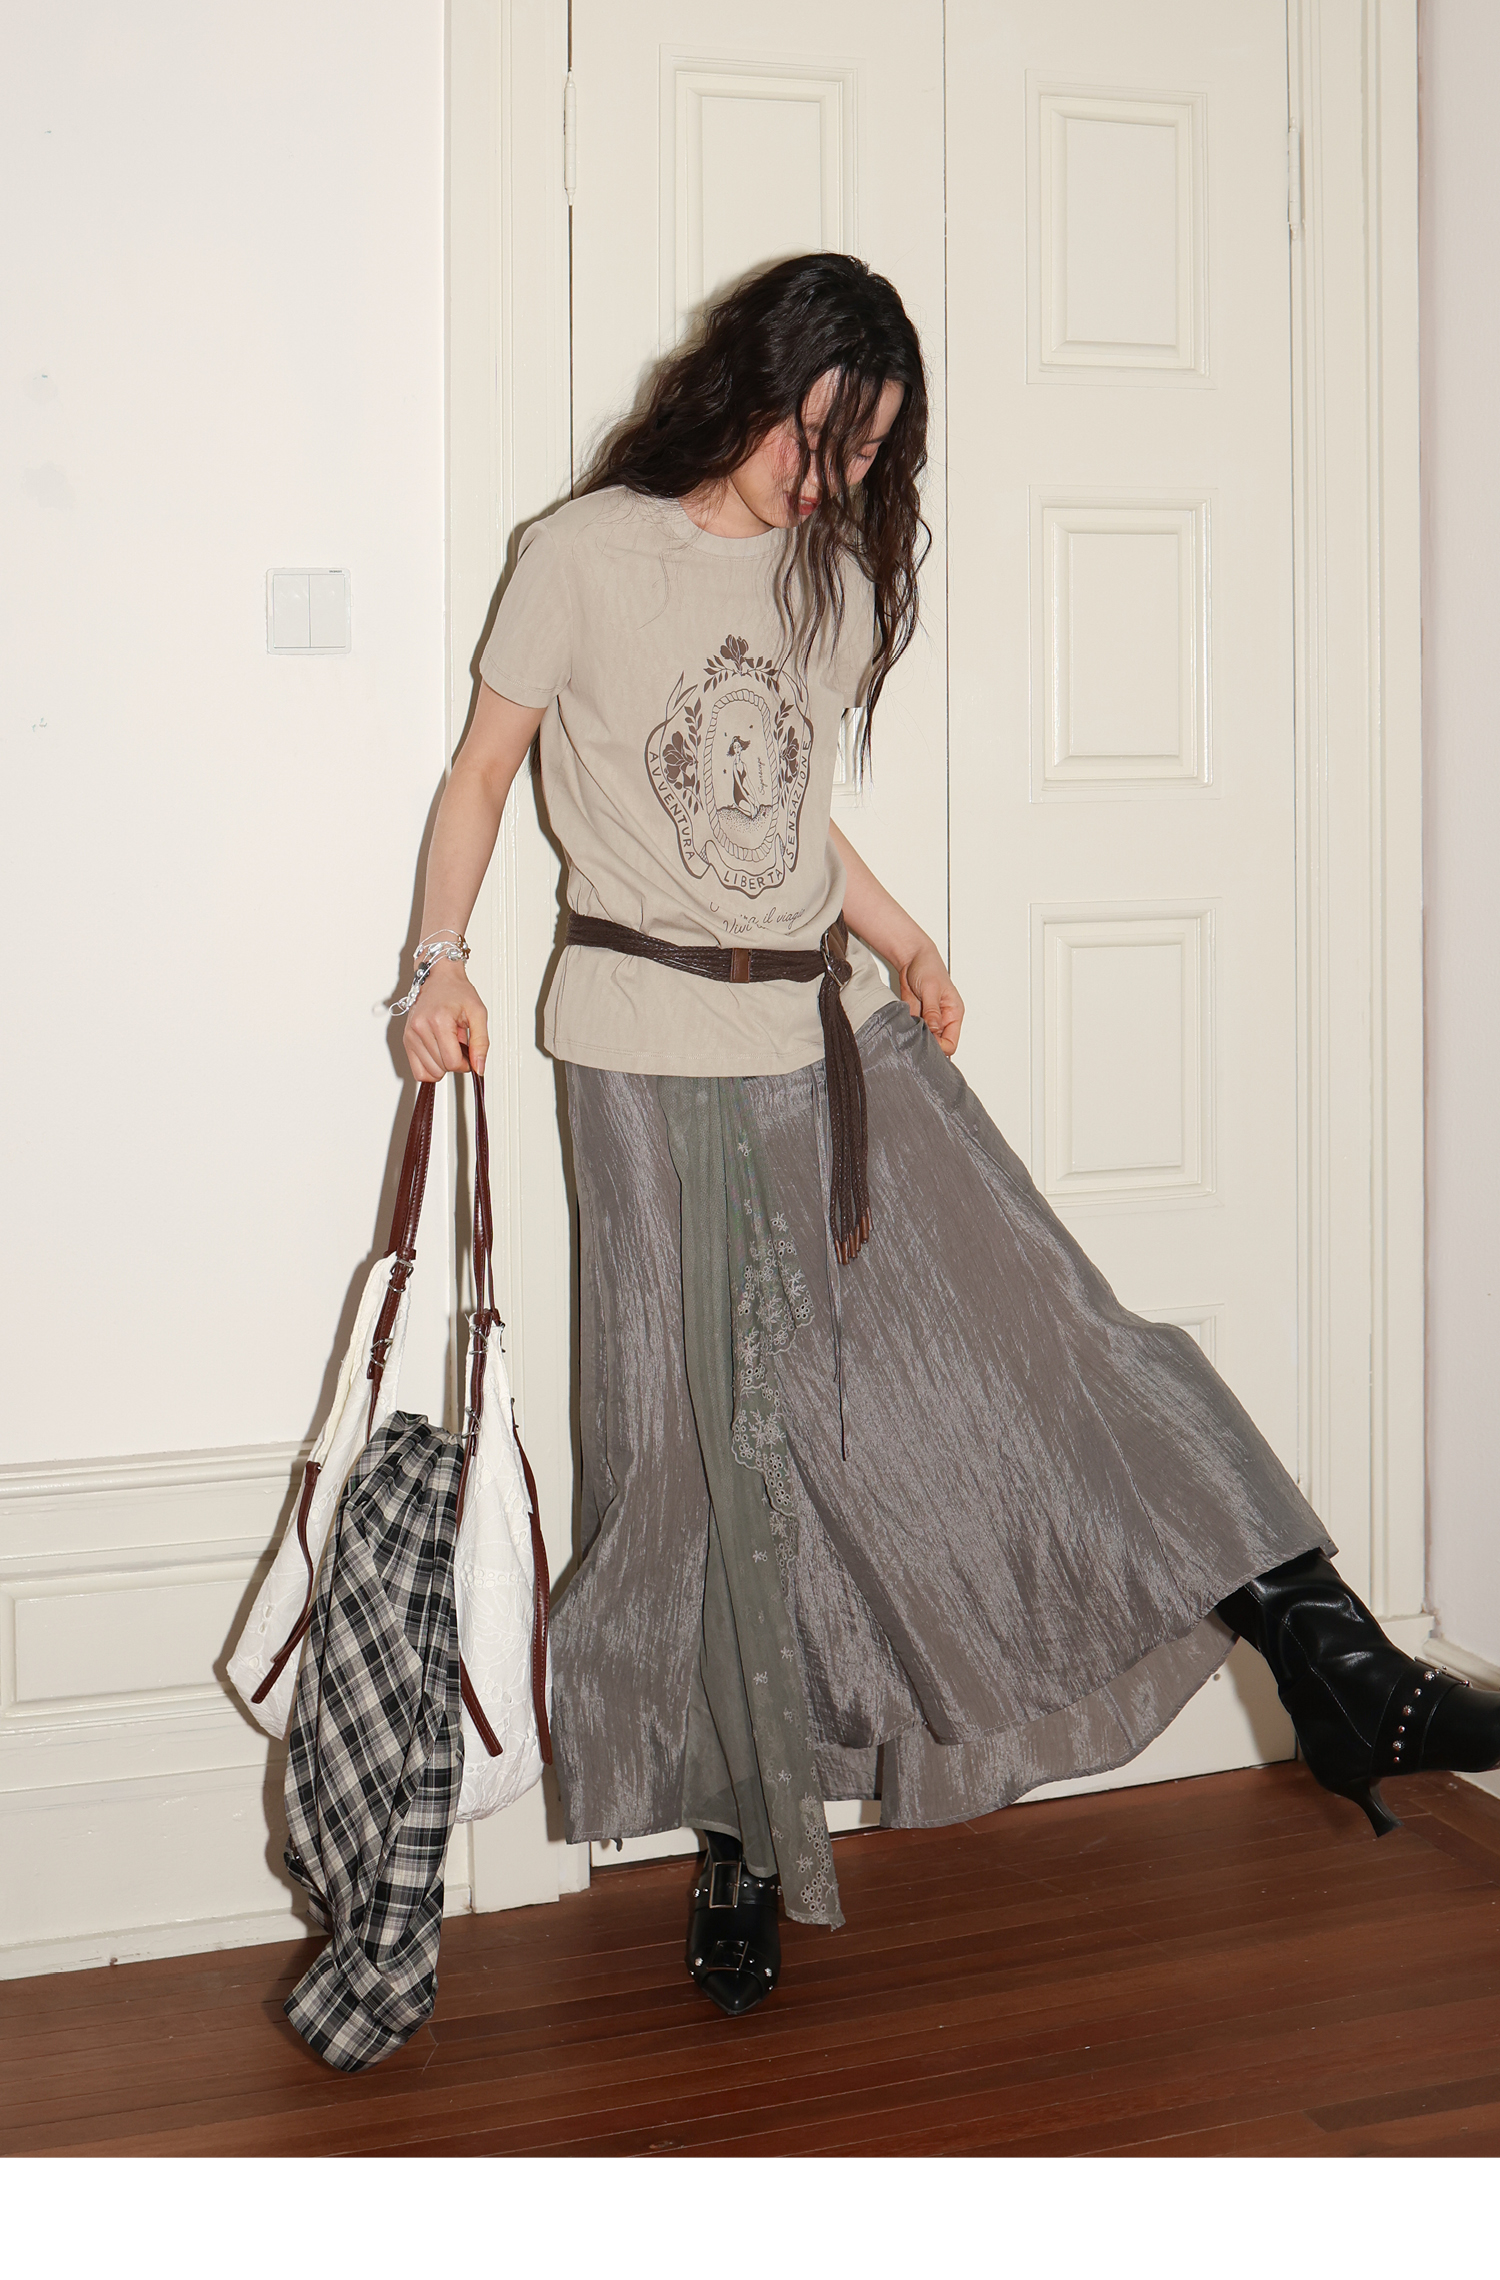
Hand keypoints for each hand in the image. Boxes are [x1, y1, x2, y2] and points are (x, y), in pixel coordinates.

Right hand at [403, 959, 489, 1080]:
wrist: (438, 977)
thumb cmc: (457, 991)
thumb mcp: (478, 1013)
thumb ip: (481, 1042)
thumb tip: (479, 1068)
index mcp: (438, 1021)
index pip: (452, 1062)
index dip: (465, 1064)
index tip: (468, 1053)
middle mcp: (420, 1028)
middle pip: (441, 1068)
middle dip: (454, 1061)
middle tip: (458, 1043)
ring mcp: (410, 1035)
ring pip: (430, 1072)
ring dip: (442, 1064)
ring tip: (447, 1043)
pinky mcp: (406, 1040)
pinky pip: (418, 1070)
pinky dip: (430, 1068)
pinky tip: (438, 1054)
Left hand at [899, 939, 963, 1055]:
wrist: (912, 958)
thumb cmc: (928, 967)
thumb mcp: (931, 989)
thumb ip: (932, 1012)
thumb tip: (935, 1032)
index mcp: (954, 1013)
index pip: (951, 1043)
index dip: (939, 1047)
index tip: (926, 1043)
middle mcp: (943, 1019)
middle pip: (938, 1045)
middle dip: (927, 1045)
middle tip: (914, 1040)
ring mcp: (929, 1019)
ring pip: (925, 1040)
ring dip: (916, 1039)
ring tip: (908, 1032)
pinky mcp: (916, 1017)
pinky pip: (913, 1032)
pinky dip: (908, 1033)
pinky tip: (902, 1028)